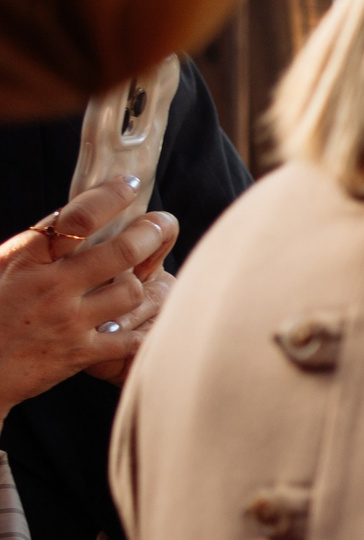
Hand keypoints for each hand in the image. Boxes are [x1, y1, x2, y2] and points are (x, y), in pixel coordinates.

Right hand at [0, 178, 177, 410]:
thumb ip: (34, 246)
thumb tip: (70, 218)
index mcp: (26, 259)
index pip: (77, 218)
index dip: (110, 197)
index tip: (130, 185)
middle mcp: (51, 287)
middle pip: (120, 252)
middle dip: (150, 232)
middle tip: (163, 223)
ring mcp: (68, 321)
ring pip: (131, 292)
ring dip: (141, 283)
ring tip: (140, 277)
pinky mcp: (80, 354)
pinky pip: (131, 339)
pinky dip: (144, 330)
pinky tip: (146, 321)